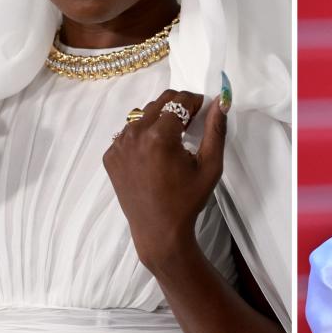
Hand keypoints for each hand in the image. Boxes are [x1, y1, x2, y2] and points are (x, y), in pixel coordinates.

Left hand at [103, 88, 226, 268]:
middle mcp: (134, 135)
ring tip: (171, 140)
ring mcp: (118, 145)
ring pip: (141, 115)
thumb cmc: (187, 200)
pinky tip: (153, 154)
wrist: (158, 231)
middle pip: (159, 103)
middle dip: (177, 107)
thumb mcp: (210, 166)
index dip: (195, 101)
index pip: (179, 101)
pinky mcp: (110, 155)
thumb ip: (215, 130)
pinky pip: (128, 133)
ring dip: (158, 119)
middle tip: (190, 124)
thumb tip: (221, 101)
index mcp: (159, 136)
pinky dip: (142, 135)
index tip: (203, 110)